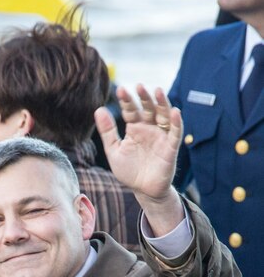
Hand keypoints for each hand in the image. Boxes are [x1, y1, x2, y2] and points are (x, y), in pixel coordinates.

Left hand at [94, 85, 182, 201]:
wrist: (143, 190)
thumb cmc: (129, 170)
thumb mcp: (114, 151)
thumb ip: (107, 132)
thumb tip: (98, 109)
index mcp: (135, 128)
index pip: (131, 110)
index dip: (127, 100)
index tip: (120, 90)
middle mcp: (149, 128)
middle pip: (148, 108)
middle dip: (144, 97)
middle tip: (139, 86)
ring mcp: (161, 136)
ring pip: (164, 115)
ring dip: (162, 103)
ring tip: (158, 91)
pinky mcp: (171, 147)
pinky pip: (175, 133)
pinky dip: (177, 122)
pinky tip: (175, 112)